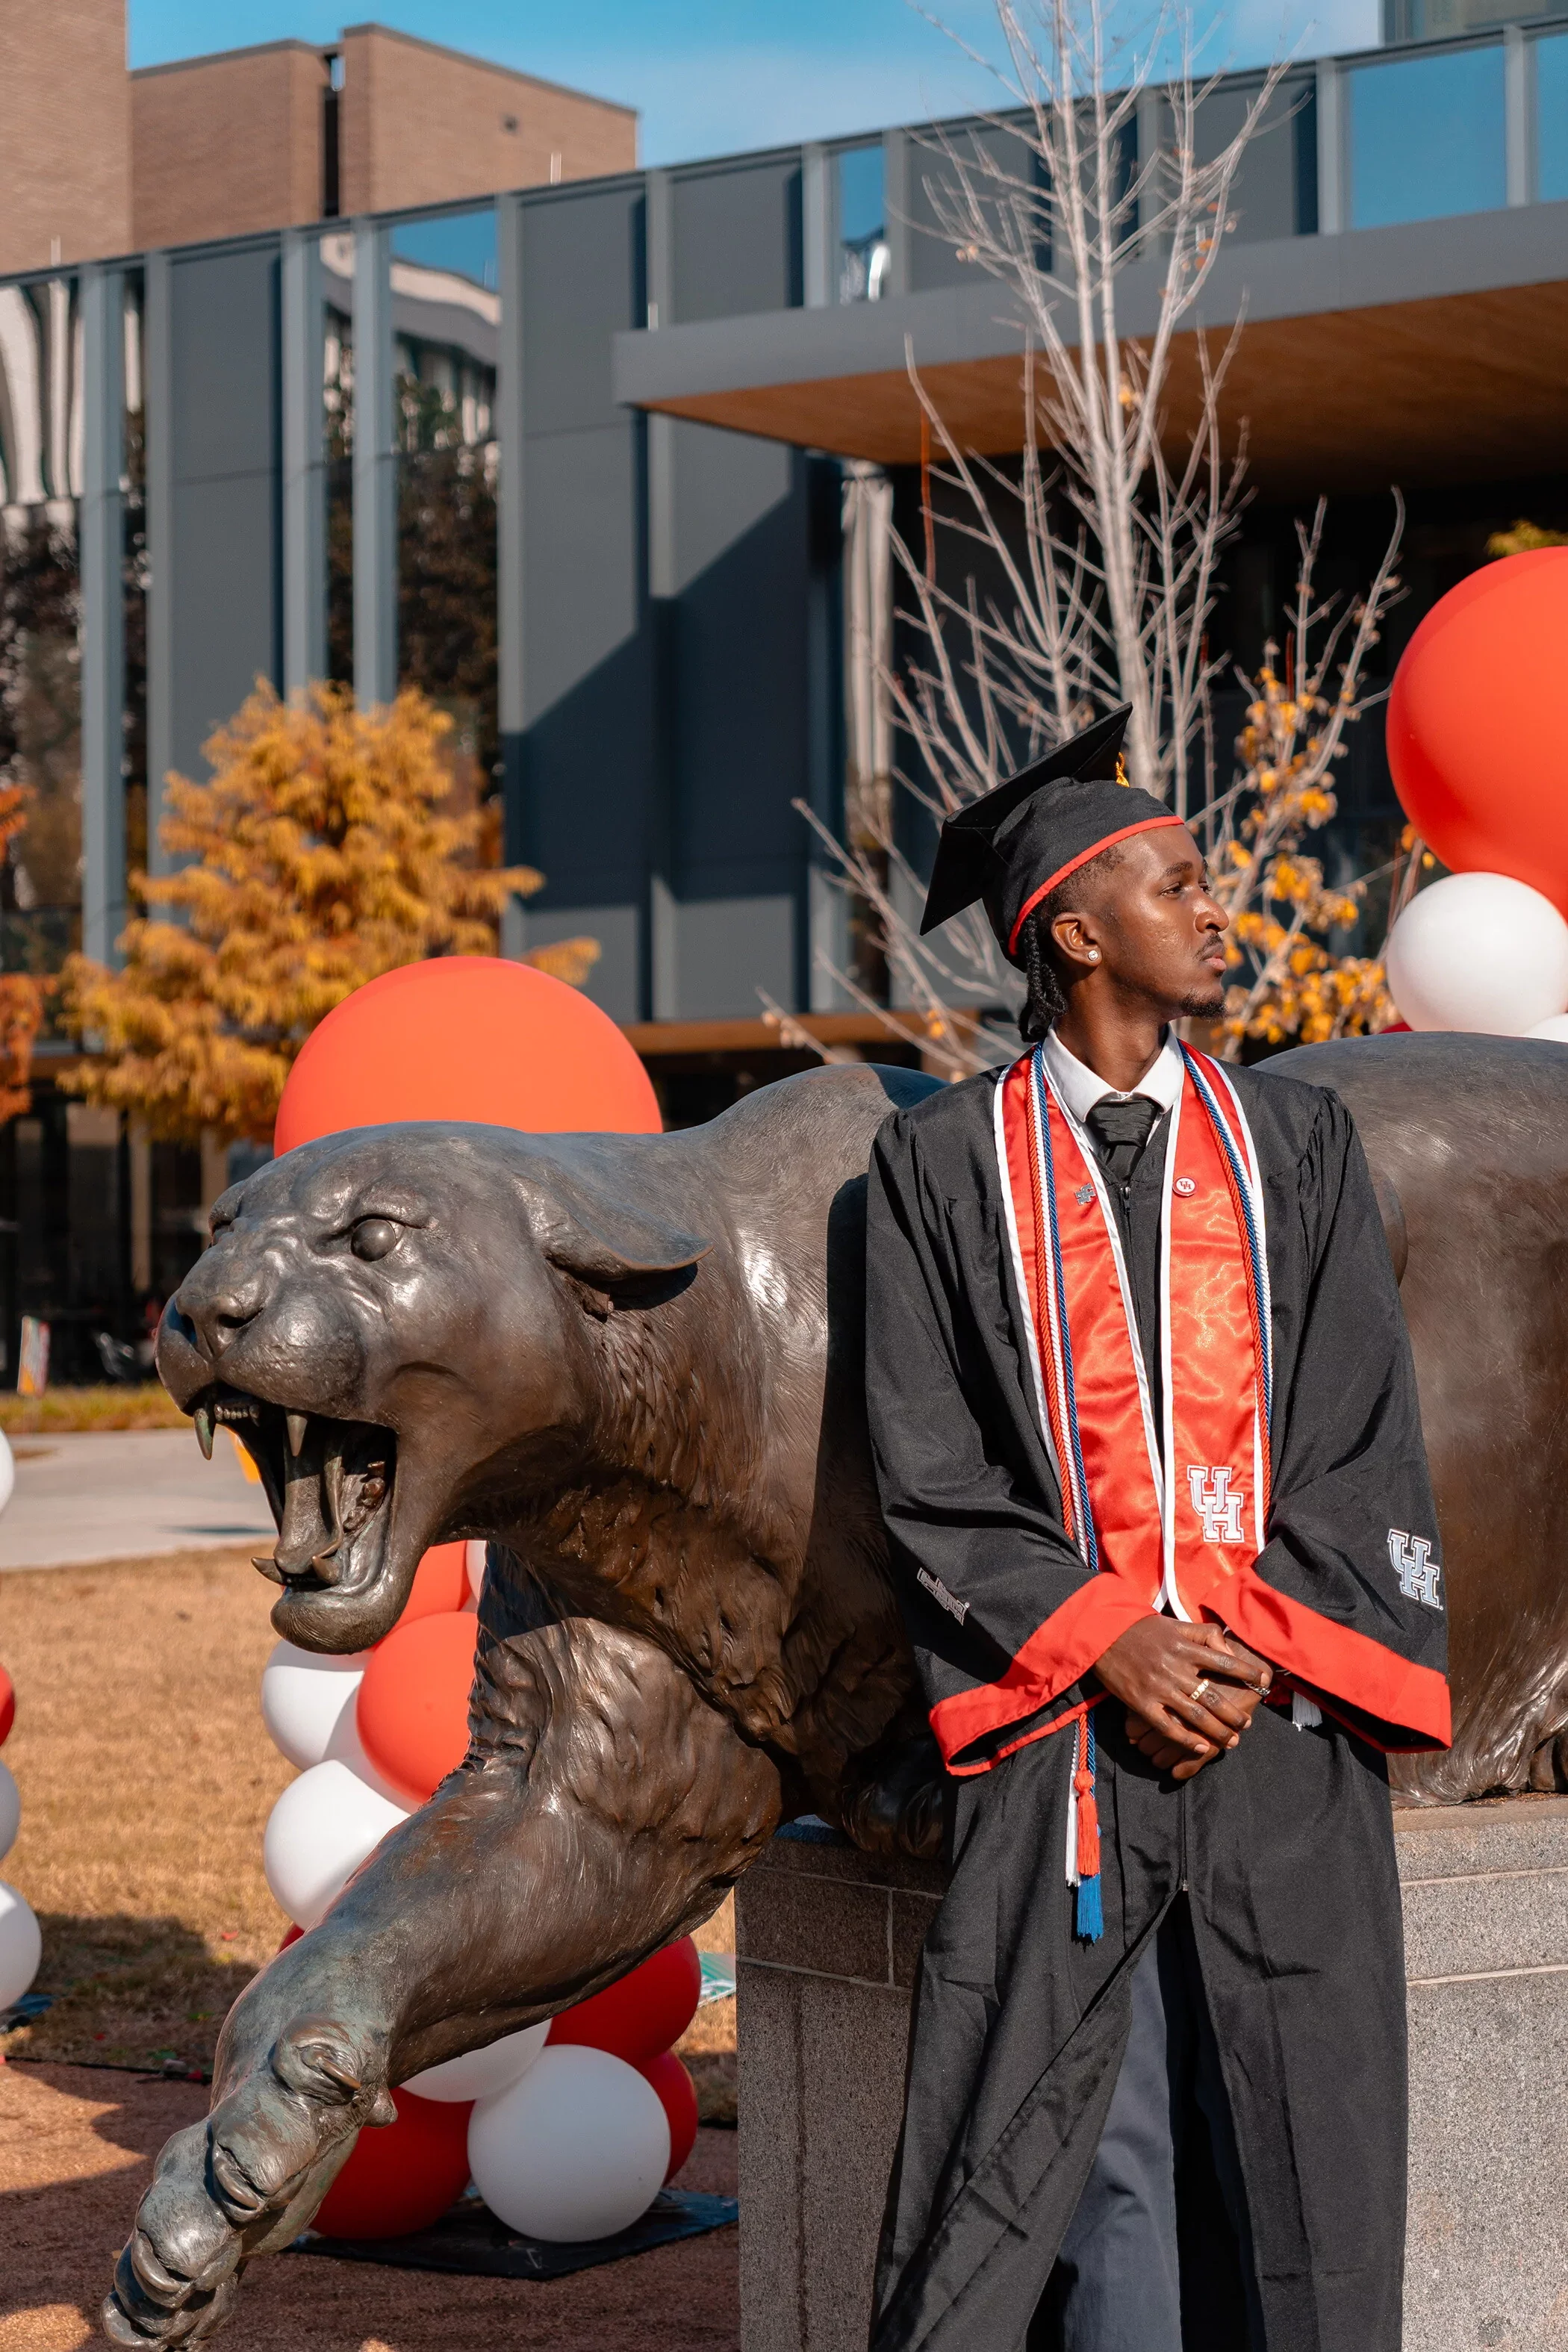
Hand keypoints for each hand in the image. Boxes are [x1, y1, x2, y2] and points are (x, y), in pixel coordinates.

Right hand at [1094, 1619, 1272, 1780]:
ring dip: (1217, 1731)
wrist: (1103, 1634)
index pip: (1224, 1662)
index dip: (1246, 1672)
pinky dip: (1186, 1739)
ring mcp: (1159, 1688)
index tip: (1263, 1681)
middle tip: (1246, 1724)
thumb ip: (1205, 1635)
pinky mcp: (1142, 1703)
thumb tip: (1229, 1651)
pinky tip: (1201, 1747)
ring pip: (1195, 1715)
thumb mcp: (1176, 1624)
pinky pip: (1168, 1726)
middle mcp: (1175, 1669)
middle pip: (1213, 1696)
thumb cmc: (1143, 1629)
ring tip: (1232, 1741)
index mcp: (1185, 1648)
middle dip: (1233, 1713)